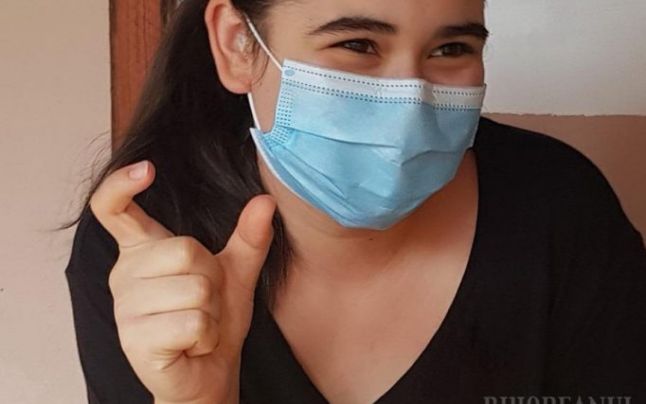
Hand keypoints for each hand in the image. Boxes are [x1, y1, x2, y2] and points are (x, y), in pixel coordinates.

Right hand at [90, 160, 275, 403]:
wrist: (209, 371)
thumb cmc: (214, 319)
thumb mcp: (235, 273)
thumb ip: (249, 237)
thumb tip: (266, 201)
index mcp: (142, 251)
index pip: (112, 209)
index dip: (122, 184)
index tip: (147, 169)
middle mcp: (123, 274)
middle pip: (185, 250)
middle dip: (212, 279)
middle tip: (205, 302)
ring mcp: (125, 309)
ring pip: (194, 289)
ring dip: (212, 311)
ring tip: (198, 324)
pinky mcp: (134, 340)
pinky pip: (193, 322)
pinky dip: (206, 335)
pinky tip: (193, 344)